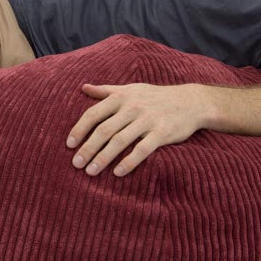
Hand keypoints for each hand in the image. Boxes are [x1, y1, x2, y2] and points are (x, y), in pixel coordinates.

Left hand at [66, 83, 205, 176]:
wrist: (191, 102)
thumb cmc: (155, 96)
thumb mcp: (131, 89)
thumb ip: (106, 91)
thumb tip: (83, 87)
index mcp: (121, 97)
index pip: (94, 113)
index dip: (79, 129)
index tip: (69, 145)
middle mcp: (132, 107)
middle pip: (104, 130)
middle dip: (87, 148)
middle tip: (76, 164)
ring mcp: (148, 120)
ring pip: (120, 141)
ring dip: (103, 158)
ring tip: (91, 172)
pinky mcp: (162, 133)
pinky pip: (142, 149)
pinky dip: (129, 162)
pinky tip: (117, 173)